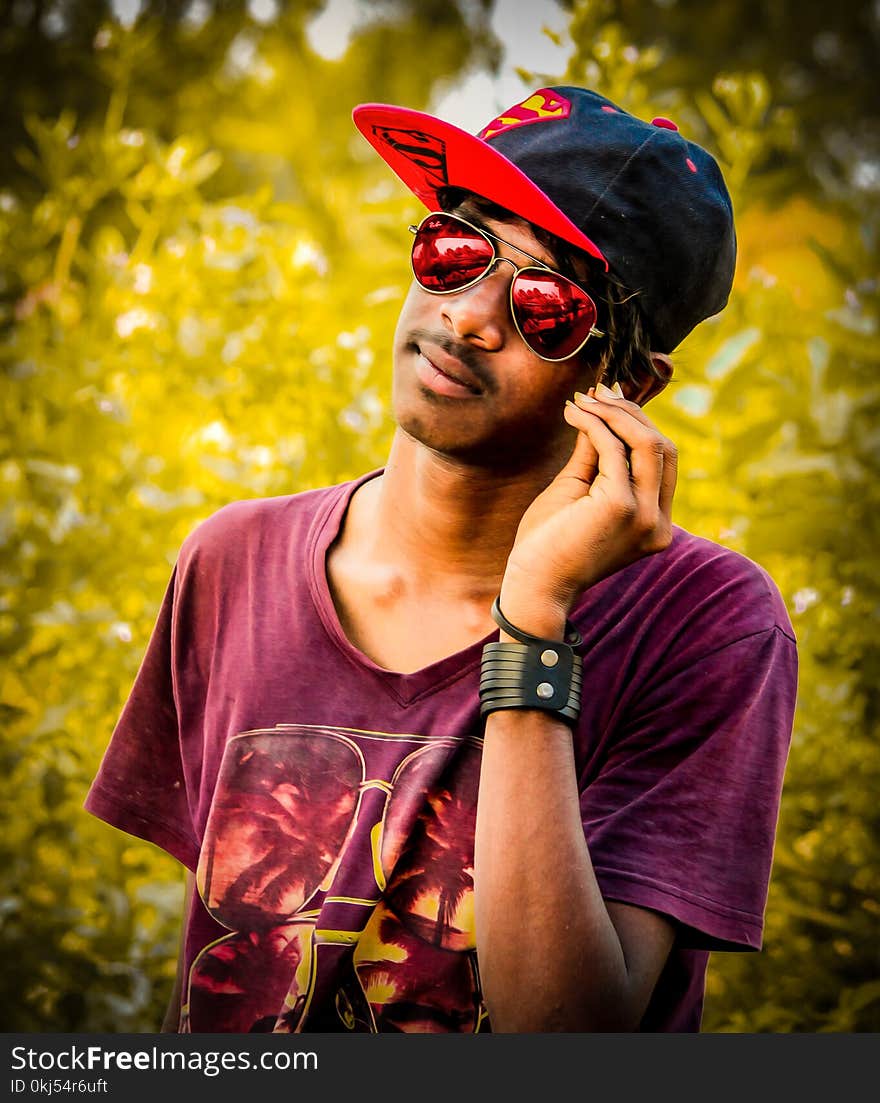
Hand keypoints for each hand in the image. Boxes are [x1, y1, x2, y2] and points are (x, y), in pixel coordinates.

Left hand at [500, 383, 677, 631]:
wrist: (533, 585)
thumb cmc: (549, 543)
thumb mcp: (579, 489)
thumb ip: (597, 454)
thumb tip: (602, 410)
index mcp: (655, 522)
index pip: (664, 460)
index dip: (640, 423)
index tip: (608, 399)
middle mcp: (658, 522)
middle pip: (663, 447)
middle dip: (629, 413)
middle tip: (595, 393)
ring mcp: (644, 516)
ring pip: (646, 443)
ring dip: (612, 413)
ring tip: (581, 400)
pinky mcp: (622, 507)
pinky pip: (614, 449)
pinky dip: (594, 424)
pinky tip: (573, 414)